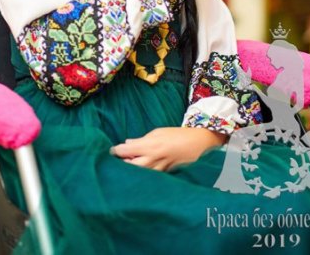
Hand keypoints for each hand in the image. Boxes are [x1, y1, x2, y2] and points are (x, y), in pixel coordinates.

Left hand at [110, 127, 226, 170]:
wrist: (199, 144)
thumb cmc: (177, 135)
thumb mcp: (158, 132)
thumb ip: (141, 140)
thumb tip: (127, 144)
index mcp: (150, 145)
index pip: (125, 151)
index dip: (116, 151)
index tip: (110, 152)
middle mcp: (153, 159)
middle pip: (129, 168)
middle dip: (120, 166)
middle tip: (113, 164)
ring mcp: (159, 170)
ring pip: (139, 176)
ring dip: (131, 173)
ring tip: (123, 172)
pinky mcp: (165, 176)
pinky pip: (150, 178)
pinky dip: (143, 177)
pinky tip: (138, 177)